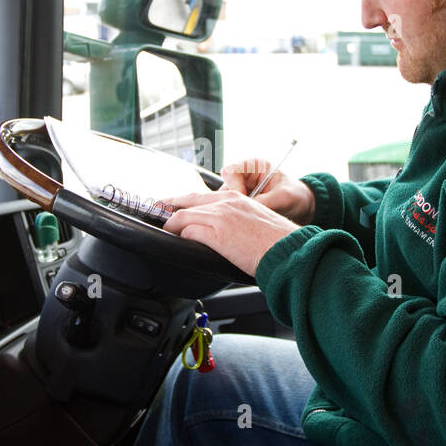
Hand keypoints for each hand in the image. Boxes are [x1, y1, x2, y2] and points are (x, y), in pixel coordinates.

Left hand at [163, 189, 300, 276]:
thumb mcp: (256, 220)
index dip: (182, 201)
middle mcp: (226, 203)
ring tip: (166, 232)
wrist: (287, 250)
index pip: (201, 195)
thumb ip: (238, 219)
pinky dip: (180, 236)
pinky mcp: (217, 234)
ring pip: (183, 216)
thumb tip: (227, 231)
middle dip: (169, 209)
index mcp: (236, 198)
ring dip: (171, 226)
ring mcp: (220, 217)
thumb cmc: (276, 241)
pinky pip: (188, 231)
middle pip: (187, 201)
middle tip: (158, 216)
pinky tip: (178, 242)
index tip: (172, 206)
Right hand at [220, 159, 315, 223]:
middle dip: (232, 203)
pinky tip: (248, 224)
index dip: (233, 186)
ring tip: (249, 220)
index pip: (231, 172)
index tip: (244, 200)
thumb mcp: (283, 197)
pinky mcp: (242, 205)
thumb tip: (246, 212)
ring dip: (235, 212)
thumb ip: (264, 202)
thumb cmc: (297, 196)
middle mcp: (245, 177)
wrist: (304, 208)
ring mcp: (242, 192)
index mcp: (254, 166)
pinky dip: (237, 219)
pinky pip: (232, 212)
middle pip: (225, 188)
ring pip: (226, 202)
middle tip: (245, 215)